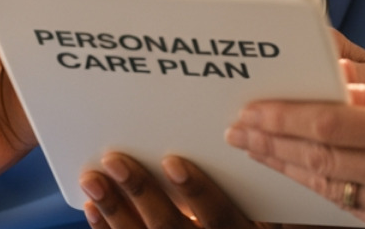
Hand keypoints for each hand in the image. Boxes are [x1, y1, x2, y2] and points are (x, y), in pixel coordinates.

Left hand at [79, 151, 266, 228]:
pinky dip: (107, 228)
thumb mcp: (271, 217)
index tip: (174, 162)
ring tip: (93, 178)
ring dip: (114, 208)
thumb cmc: (244, 223)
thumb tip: (260, 145)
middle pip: (171, 228)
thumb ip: (263, 192)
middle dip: (141, 192)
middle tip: (116, 160)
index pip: (218, 217)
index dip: (197, 192)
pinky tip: (94, 207)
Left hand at [227, 78, 364, 228]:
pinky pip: (347, 205)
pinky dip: (316, 187)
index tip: (252, 109)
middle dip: (271, 142)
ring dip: (284, 166)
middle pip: (318, 159)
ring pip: (326, 186)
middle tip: (238, 129)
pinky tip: (293, 171)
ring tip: (254, 148)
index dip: (284, 118)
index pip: (330, 126)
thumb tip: (328, 83)